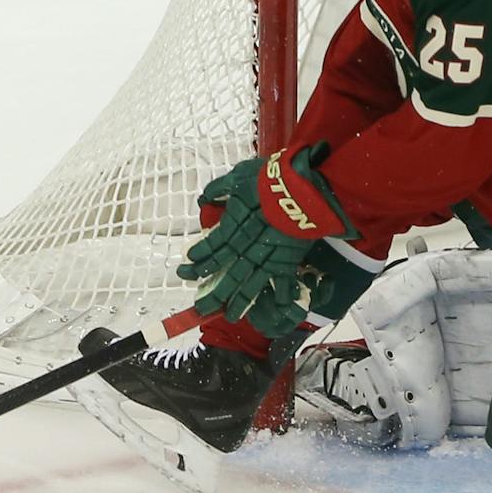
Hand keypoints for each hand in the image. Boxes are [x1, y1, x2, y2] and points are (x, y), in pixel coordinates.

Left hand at [179, 145, 352, 336]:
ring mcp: (268, 256)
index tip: (188, 267)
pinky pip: (283, 283)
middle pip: (227, 273)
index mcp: (234, 226)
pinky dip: (280, 297)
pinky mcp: (288, 260)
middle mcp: (248, 246)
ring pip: (250, 284)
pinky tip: (273, 310)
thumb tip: (204, 199)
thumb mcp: (239, 176)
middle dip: (214, 291)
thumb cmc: (270, 179)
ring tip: (230, 316)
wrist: (302, 185)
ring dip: (240, 301)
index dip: (201, 257)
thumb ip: (219, 188)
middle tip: (200, 307)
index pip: (212, 246)